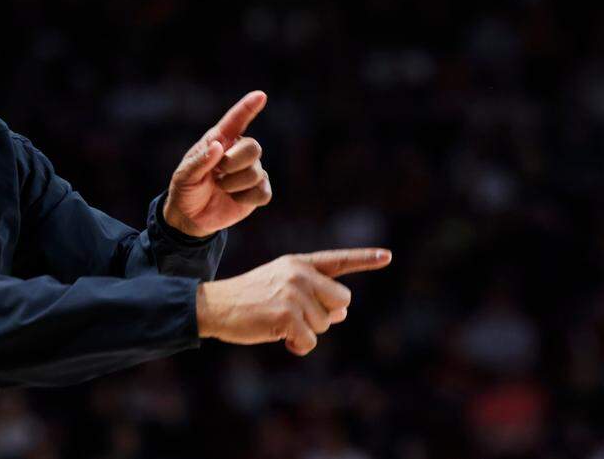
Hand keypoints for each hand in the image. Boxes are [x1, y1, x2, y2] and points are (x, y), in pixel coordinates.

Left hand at [163, 91, 269, 237]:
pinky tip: (234, 199)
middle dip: (234, 163)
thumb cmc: (186, 190)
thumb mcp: (185, 176)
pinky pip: (263, 192)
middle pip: (253, 147)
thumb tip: (218, 146)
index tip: (260, 95)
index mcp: (219, 141)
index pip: (236, 121)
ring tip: (221, 188)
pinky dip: (246, 199)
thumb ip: (200, 161)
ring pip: (256, 172)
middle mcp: (238, 152)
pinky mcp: (257, 190)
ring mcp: (250, 171)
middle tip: (218, 174)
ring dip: (234, 185)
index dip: (248, 107)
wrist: (191, 217)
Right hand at [195, 248, 391, 354]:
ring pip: (325, 325)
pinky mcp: (287, 315)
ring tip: (279, 323)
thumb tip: (342, 312)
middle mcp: (299, 274)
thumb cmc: (250, 298)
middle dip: (326, 315)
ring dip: (306, 331)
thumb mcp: (280, 285)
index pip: (338, 260)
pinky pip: (310, 341)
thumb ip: (313, 293)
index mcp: (299, 263)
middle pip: (342, 301)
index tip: (387, 256)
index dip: (365, 259)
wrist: (216, 306)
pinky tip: (280, 338)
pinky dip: (298, 346)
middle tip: (296, 315)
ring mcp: (293, 293)